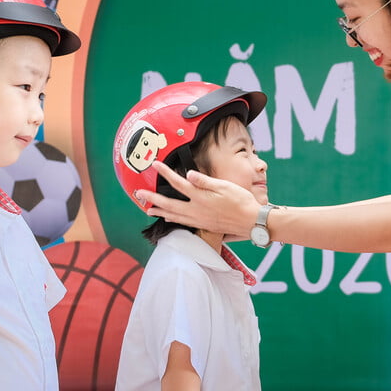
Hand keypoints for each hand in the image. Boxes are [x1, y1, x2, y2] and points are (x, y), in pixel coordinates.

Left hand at [136, 161, 257, 236]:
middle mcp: (196, 210)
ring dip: (159, 211)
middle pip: (169, 203)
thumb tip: (188, 173)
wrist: (251, 221)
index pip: (178, 183)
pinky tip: (169, 218)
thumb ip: (204, 181)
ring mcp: (199, 219)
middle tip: (139, 194)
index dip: (165, 173)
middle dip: (152, 198)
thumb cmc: (241, 201)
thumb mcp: (224, 186)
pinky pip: (183, 222)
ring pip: (173, 215)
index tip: (155, 165)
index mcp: (201, 197)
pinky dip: (172, 219)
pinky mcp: (203, 225)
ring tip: (148, 209)